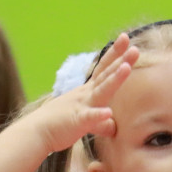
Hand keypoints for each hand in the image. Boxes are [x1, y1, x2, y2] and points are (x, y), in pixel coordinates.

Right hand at [39, 34, 139, 151]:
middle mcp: (86, 94)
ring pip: (101, 91)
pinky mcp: (77, 122)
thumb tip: (112, 126)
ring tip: (126, 67)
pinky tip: (108, 112)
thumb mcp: (83, 120)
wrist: (36, 132)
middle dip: (120, 60)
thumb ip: (99, 121)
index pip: (104, 69)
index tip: (127, 39)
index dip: (116, 55)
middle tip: (134, 46)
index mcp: (88, 91)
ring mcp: (82, 106)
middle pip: (105, 74)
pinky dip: (98, 115)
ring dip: (114, 79)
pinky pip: (88, 118)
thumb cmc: (60, 124)